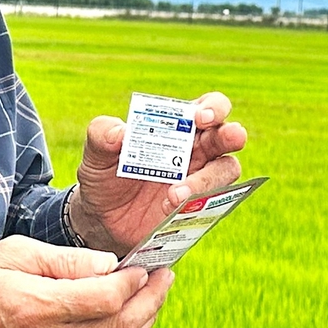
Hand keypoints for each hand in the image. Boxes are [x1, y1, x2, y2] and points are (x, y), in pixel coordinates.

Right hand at [0, 235, 170, 327]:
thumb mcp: (12, 253)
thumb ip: (65, 260)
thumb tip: (111, 266)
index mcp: (32, 309)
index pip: (105, 299)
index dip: (134, 281)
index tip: (146, 264)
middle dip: (152, 300)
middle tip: (165, 276)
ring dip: (143, 322)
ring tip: (153, 295)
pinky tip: (123, 315)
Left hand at [68, 90, 247, 254]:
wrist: (101, 219)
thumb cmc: (104, 176)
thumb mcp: (95, 153)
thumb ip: (102, 134)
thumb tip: (119, 132)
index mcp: (178, 127)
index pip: (208, 108)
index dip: (213, 108)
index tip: (201, 117)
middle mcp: (196, 151)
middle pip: (229, 136)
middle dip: (232, 134)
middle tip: (225, 137)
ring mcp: (200, 181)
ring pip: (226, 171)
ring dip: (206, 180)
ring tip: (174, 195)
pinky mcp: (197, 209)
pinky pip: (211, 205)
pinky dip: (196, 205)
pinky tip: (170, 210)